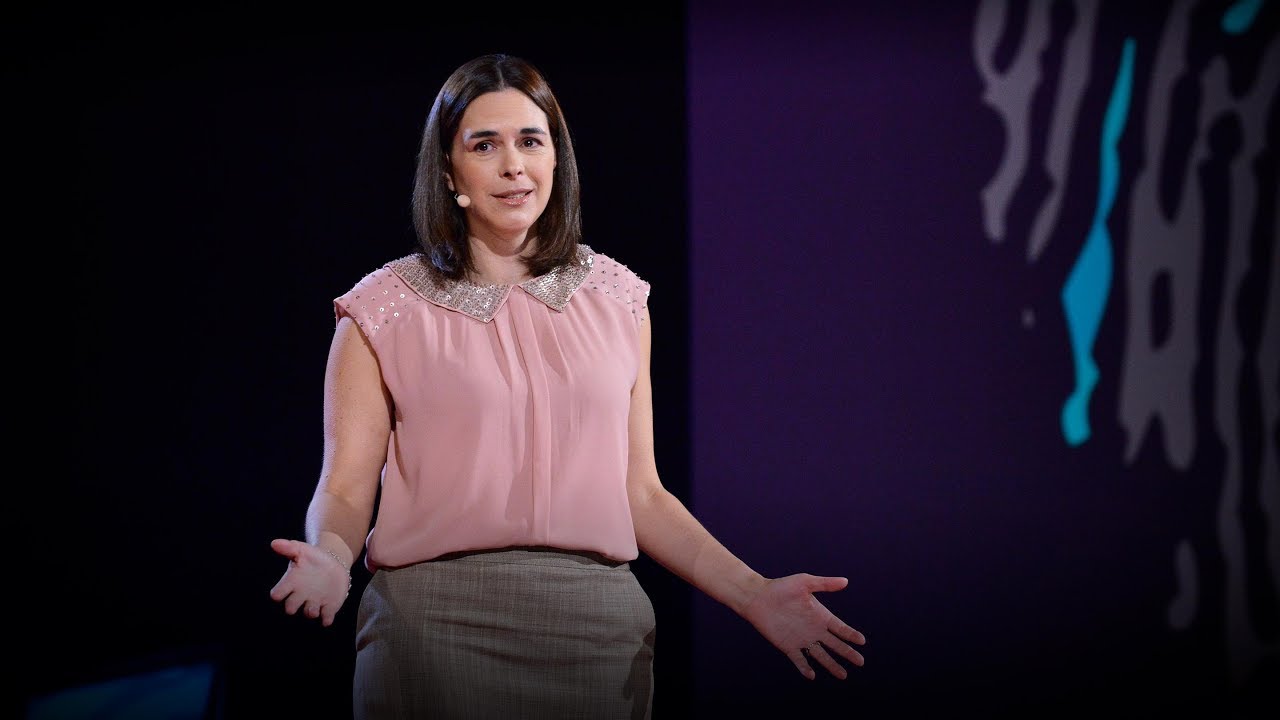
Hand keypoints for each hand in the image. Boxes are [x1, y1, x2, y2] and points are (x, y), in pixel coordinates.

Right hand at [268, 538, 351, 626]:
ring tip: (316, 604)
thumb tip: (274, 543)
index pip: (277, 593)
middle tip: (301, 597)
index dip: (278, 594)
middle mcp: (300, 596)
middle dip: (293, 606)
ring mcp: (314, 602)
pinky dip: (327, 618)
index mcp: (291, 583)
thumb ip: (288, 547)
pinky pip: (326, 618)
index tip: (281, 590)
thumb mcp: (302, 550)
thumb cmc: (313, 558)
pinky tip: (328, 612)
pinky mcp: (328, 607)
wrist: (334, 563)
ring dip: (311, 611)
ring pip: (308, 614)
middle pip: (290, 607)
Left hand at [739, 573, 865, 679]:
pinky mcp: (788, 646)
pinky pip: (799, 659)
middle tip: (860, 662)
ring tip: (843, 675)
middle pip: (835, 645)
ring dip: (831, 665)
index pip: (840, 628)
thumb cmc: (781, 587)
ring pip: (821, 655)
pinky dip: (805, 667)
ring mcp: (802, 639)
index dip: (851, 635)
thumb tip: (845, 581)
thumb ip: (825, 584)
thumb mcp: (805, 582)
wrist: (758, 597)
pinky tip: (812, 675)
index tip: (862, 641)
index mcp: (820, 615)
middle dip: (847, 653)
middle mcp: (814, 630)